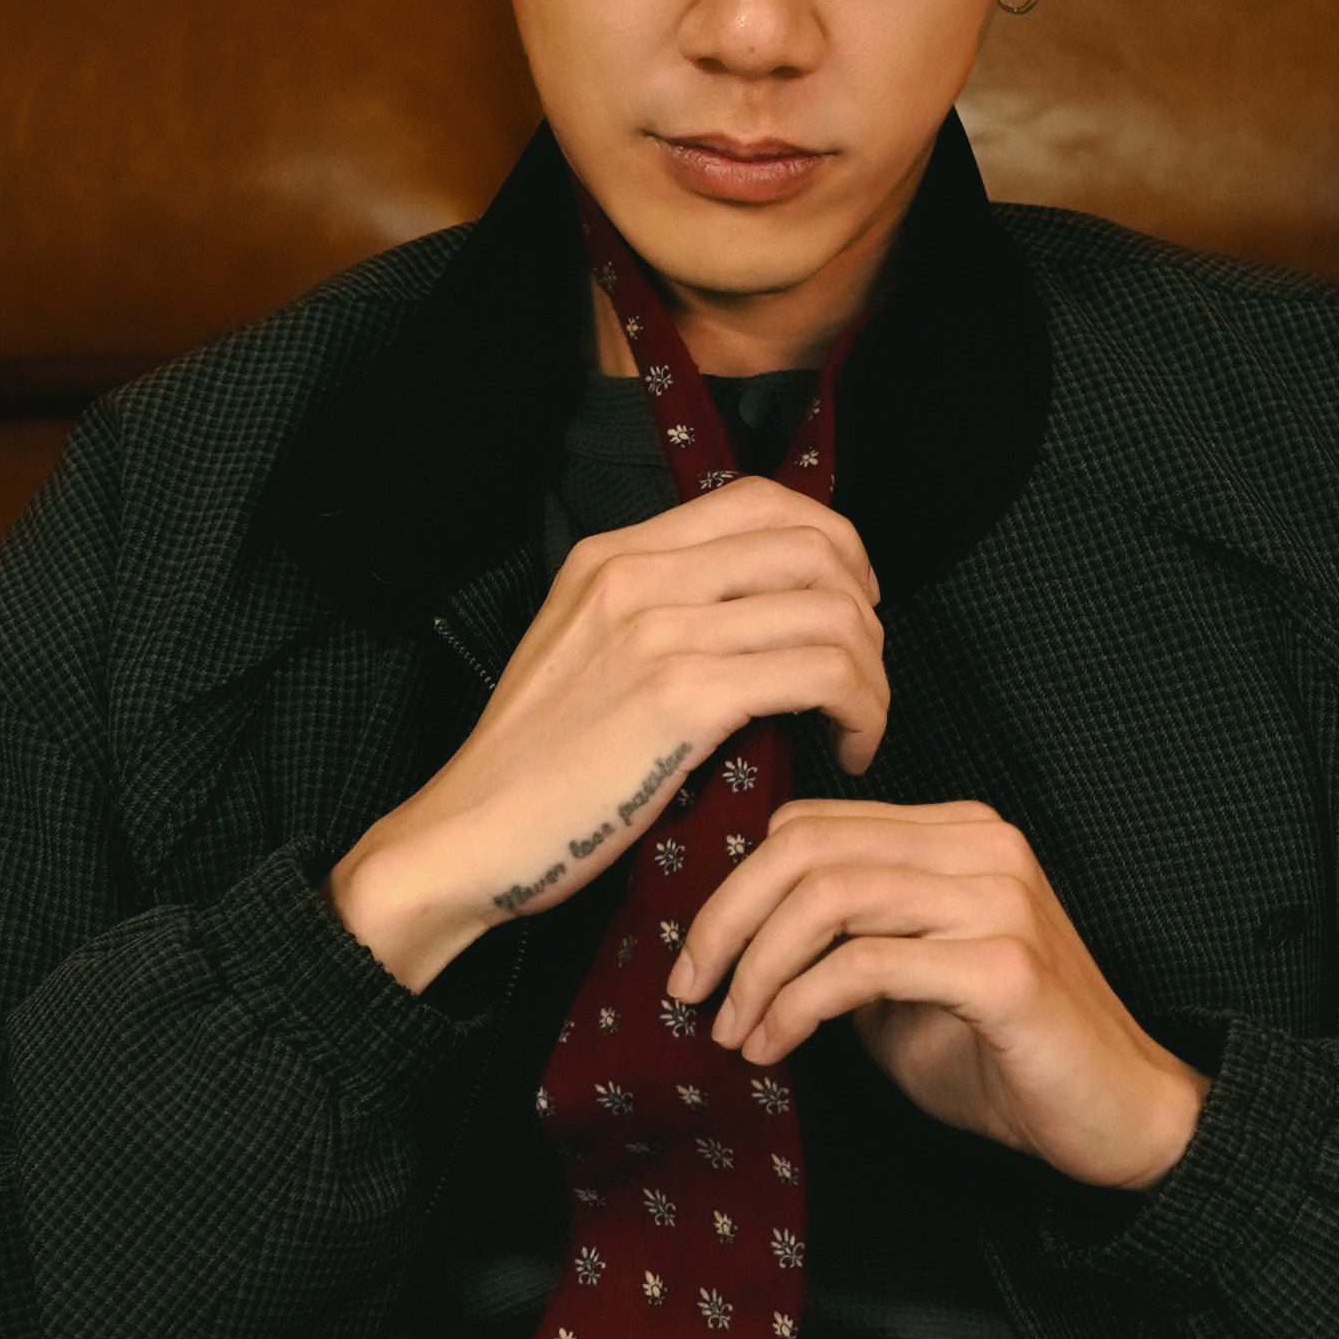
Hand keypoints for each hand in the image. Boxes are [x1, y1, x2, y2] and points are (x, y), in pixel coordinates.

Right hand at [331, 478, 885, 995]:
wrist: (467, 837)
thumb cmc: (528, 774)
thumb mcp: (580, 659)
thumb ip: (654, 622)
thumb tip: (749, 626)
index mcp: (613, 558)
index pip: (759, 502)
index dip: (830, 545)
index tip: (847, 606)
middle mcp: (639, 577)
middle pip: (811, 545)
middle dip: (865, 611)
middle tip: (862, 677)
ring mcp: (661, 631)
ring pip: (832, 611)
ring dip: (872, 673)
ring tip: (858, 725)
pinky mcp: (685, 697)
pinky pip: (822, 673)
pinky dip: (861, 710)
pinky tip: (850, 749)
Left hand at [670, 796, 1210, 1191]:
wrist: (1117, 1115)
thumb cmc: (1008, 1059)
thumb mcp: (902, 991)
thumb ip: (839, 948)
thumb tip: (741, 945)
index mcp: (956, 836)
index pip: (813, 824)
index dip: (735, 886)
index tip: (700, 959)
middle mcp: (980, 846)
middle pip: (806, 846)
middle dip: (726, 921)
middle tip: (689, 991)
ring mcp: (998, 899)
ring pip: (828, 896)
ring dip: (758, 969)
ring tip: (733, 1030)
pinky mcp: (1004, 966)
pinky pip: (865, 964)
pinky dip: (799, 1005)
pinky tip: (776, 1046)